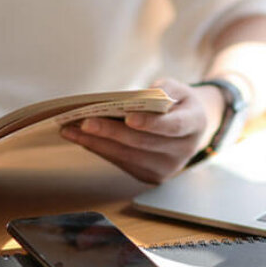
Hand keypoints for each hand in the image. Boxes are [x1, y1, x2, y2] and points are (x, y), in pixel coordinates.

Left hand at [60, 78, 222, 183]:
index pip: (172, 127)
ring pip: (127, 156)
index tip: (128, 117)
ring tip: (71, 129)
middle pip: (142, 143)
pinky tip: (81, 138)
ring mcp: (166, 168)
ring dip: (97, 142)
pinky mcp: (150, 177)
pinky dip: (100, 149)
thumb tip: (135, 98)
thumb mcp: (179, 89)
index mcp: (194, 124)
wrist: (190, 129)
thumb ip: (164, 89)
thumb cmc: (180, 104)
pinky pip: (121, 162)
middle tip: (85, 121)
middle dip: (111, 132)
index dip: (151, 123)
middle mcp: (182, 151)